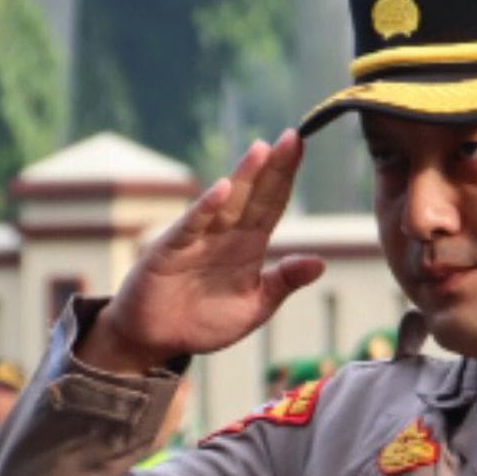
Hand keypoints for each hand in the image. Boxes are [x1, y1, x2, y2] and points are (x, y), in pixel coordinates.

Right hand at [85, 132, 324, 382]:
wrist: (156, 338)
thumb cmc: (204, 321)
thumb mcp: (254, 307)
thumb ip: (283, 283)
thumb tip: (320, 263)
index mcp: (249, 245)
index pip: (272, 203)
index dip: (286, 177)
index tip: (302, 147)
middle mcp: (226, 234)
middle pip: (254, 195)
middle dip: (272, 167)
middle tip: (293, 138)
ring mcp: (199, 238)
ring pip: (227, 203)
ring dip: (243, 177)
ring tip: (262, 150)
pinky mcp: (173, 249)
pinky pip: (192, 225)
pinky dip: (206, 208)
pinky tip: (223, 190)